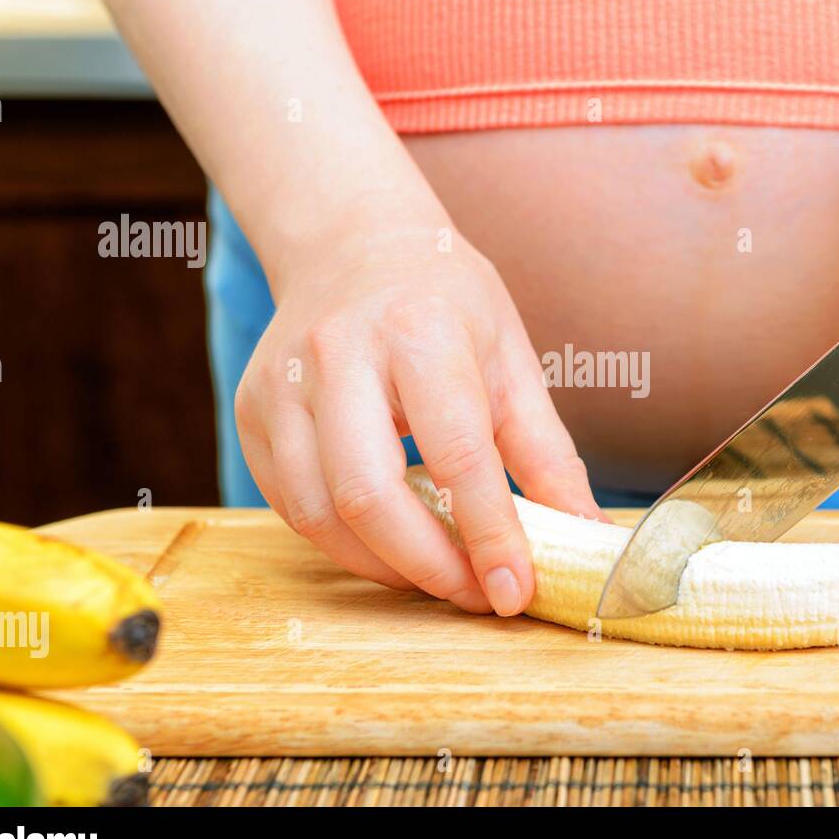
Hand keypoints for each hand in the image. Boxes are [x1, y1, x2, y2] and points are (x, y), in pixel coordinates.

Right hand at [234, 221, 604, 614]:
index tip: (515, 590)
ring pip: (318, 513)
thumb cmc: (445, 303)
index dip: (489, 534)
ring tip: (439, 574)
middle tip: (476, 594)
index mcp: (420, 330)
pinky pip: (289, 507)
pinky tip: (388, 542)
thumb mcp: (512, 359)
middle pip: (368, 495)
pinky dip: (343, 544)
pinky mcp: (251, 412)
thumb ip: (546, 453)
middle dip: (428, 567)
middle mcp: (337, 353)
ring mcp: (281, 383)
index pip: (457, 453)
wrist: (354, 244)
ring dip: (384, 566)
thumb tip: (587, 533)